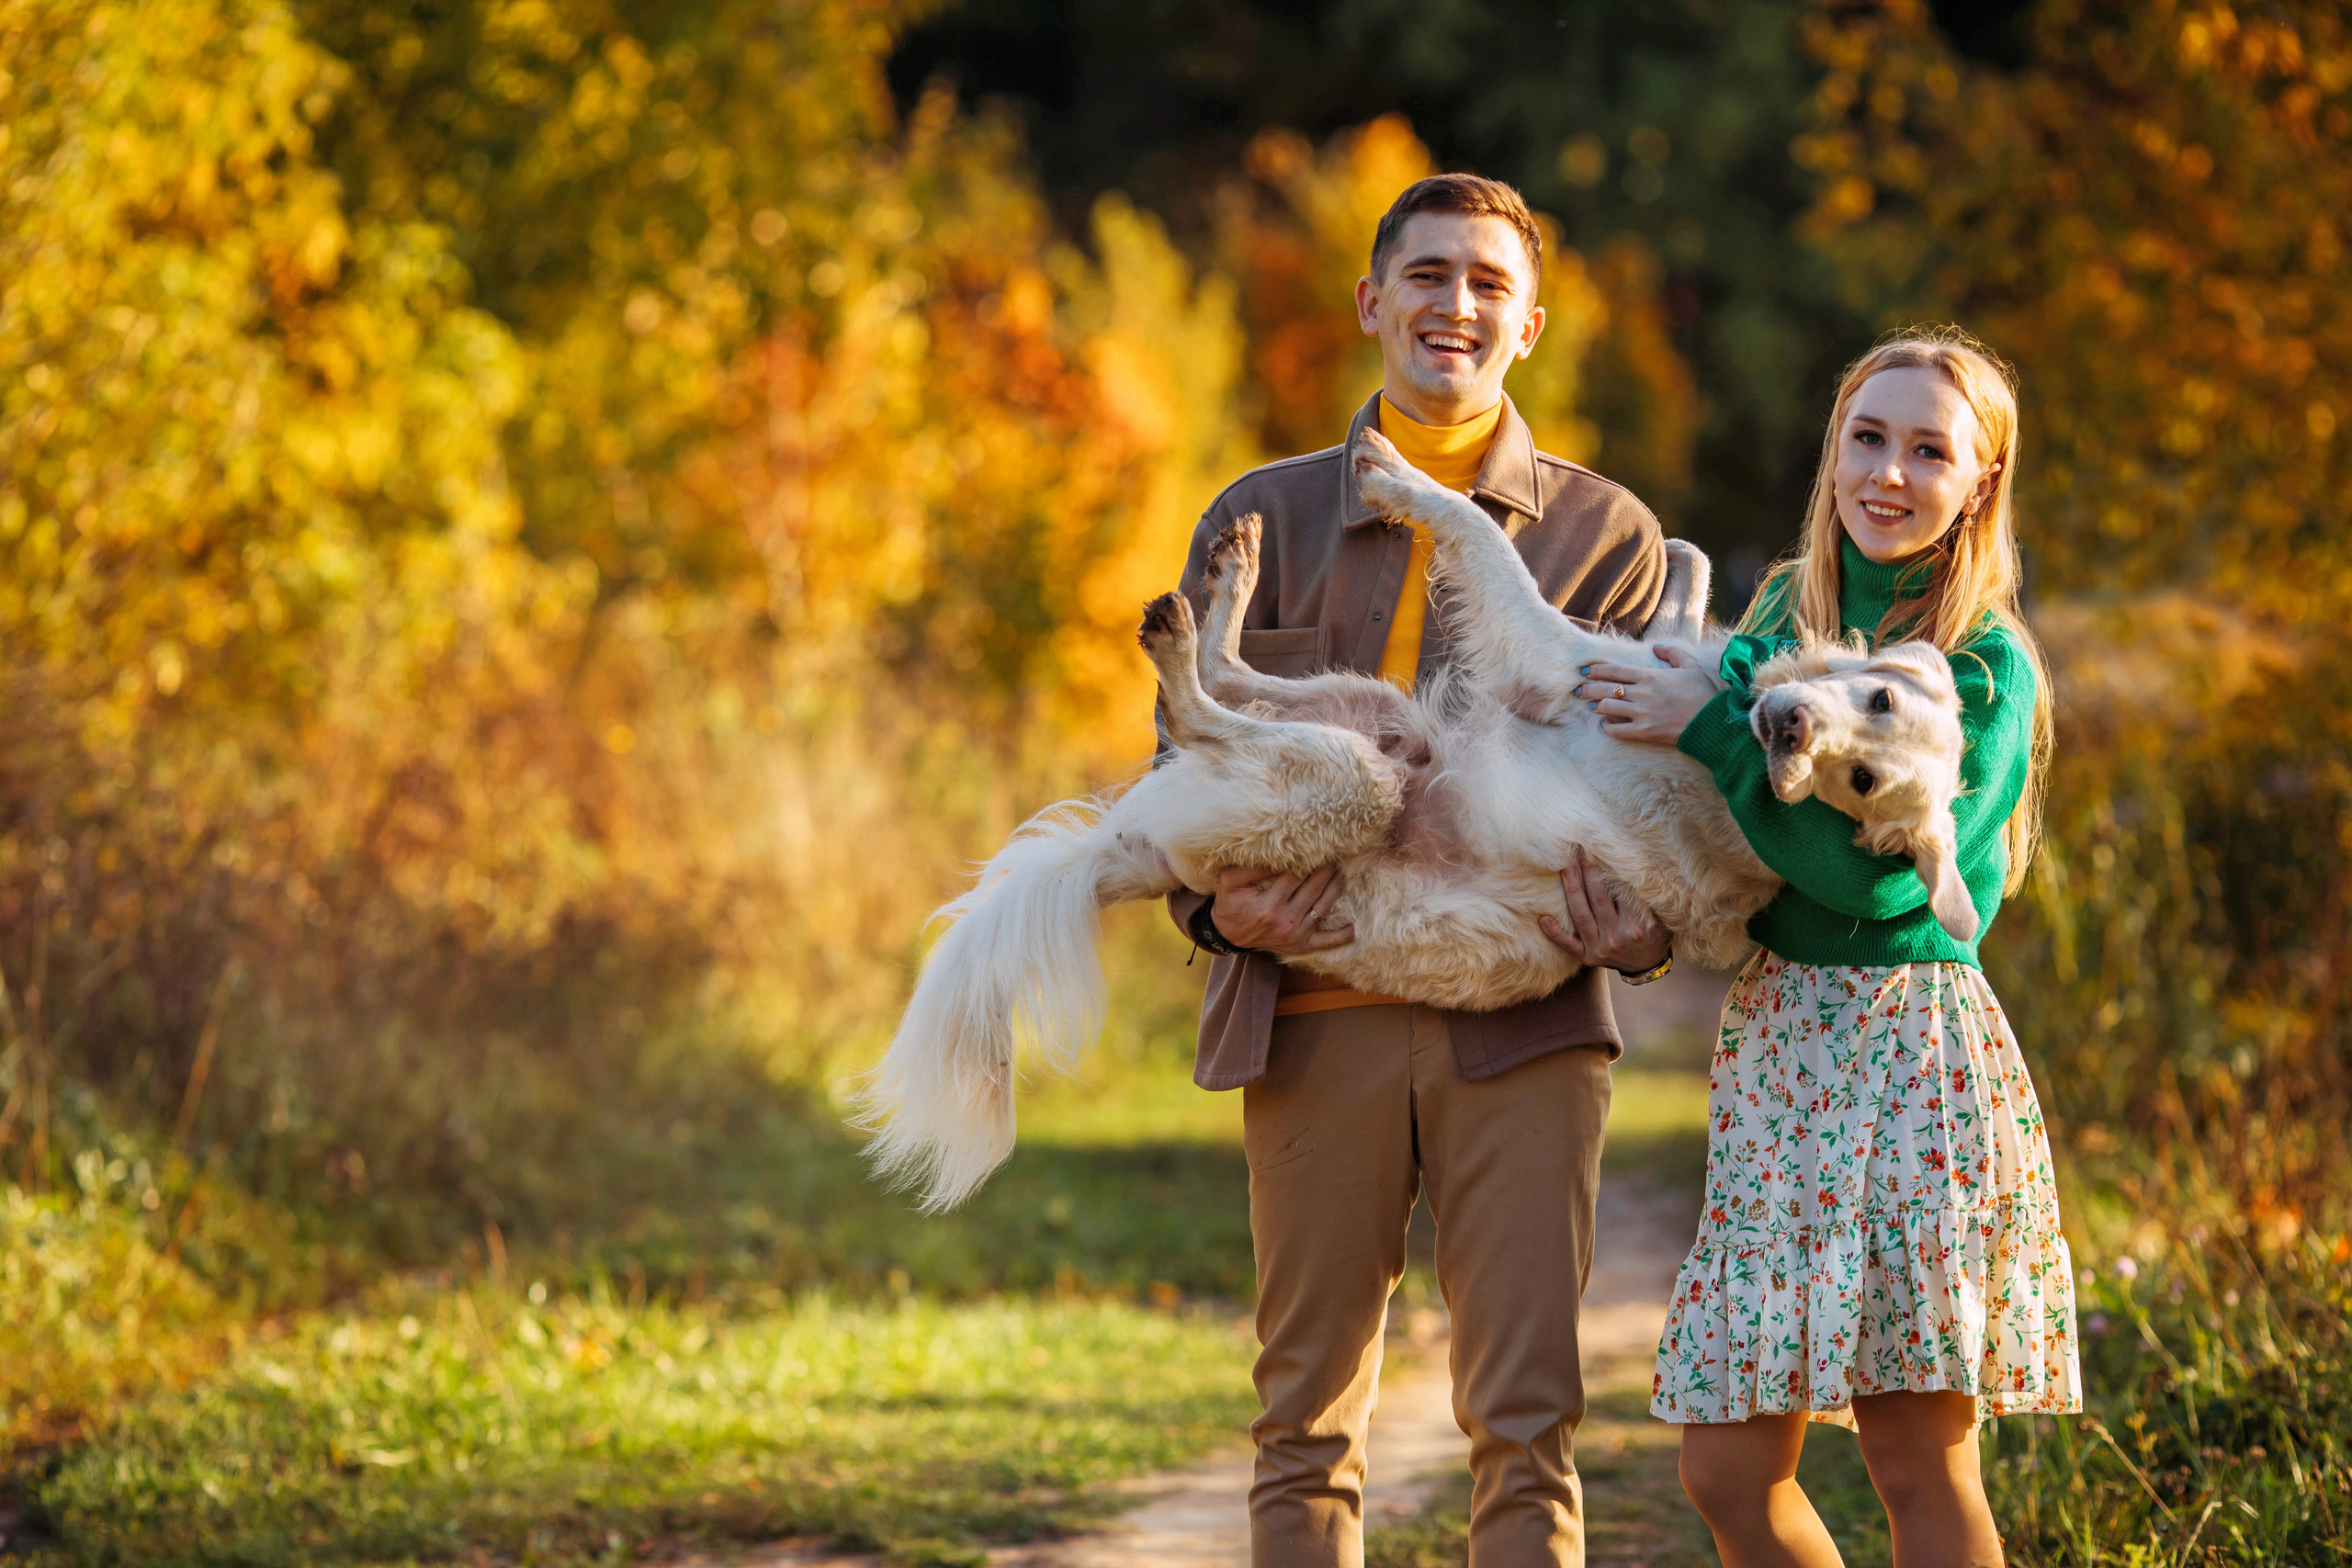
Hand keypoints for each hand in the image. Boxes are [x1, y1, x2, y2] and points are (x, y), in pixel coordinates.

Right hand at [1208, 864, 1354, 954]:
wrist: (1227, 934)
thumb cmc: (1230, 903)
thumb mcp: (1231, 881)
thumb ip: (1252, 867)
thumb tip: (1278, 855)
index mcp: (1269, 906)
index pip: (1295, 876)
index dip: (1307, 860)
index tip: (1316, 847)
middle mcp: (1285, 922)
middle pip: (1314, 889)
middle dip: (1325, 870)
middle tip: (1334, 854)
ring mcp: (1295, 936)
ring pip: (1323, 907)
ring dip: (1335, 888)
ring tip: (1341, 872)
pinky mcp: (1300, 946)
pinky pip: (1326, 942)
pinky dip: (1341, 936)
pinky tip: (1353, 927)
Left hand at [1538, 848, 1669, 972]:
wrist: (1647, 965)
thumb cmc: (1655, 934)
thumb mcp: (1662, 917)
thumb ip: (1651, 897)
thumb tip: (1640, 867)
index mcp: (1637, 926)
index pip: (1621, 892)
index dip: (1610, 870)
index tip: (1601, 850)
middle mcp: (1617, 938)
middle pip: (1598, 899)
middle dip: (1589, 872)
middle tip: (1581, 851)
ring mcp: (1600, 949)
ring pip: (1581, 916)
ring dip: (1571, 890)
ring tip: (1566, 869)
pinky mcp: (1588, 958)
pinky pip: (1568, 945)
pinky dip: (1555, 933)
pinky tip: (1543, 918)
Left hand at [1574, 646, 1725, 744]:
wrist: (1711, 721)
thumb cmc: (1702, 693)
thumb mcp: (1690, 666)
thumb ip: (1672, 653)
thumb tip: (1655, 647)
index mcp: (1650, 676)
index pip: (1614, 671)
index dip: (1596, 670)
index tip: (1585, 671)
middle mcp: (1641, 693)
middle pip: (1605, 689)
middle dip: (1587, 689)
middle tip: (1578, 690)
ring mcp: (1641, 713)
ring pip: (1607, 708)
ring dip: (1595, 706)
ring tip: (1590, 705)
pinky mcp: (1644, 731)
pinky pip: (1617, 730)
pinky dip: (1607, 727)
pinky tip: (1604, 725)